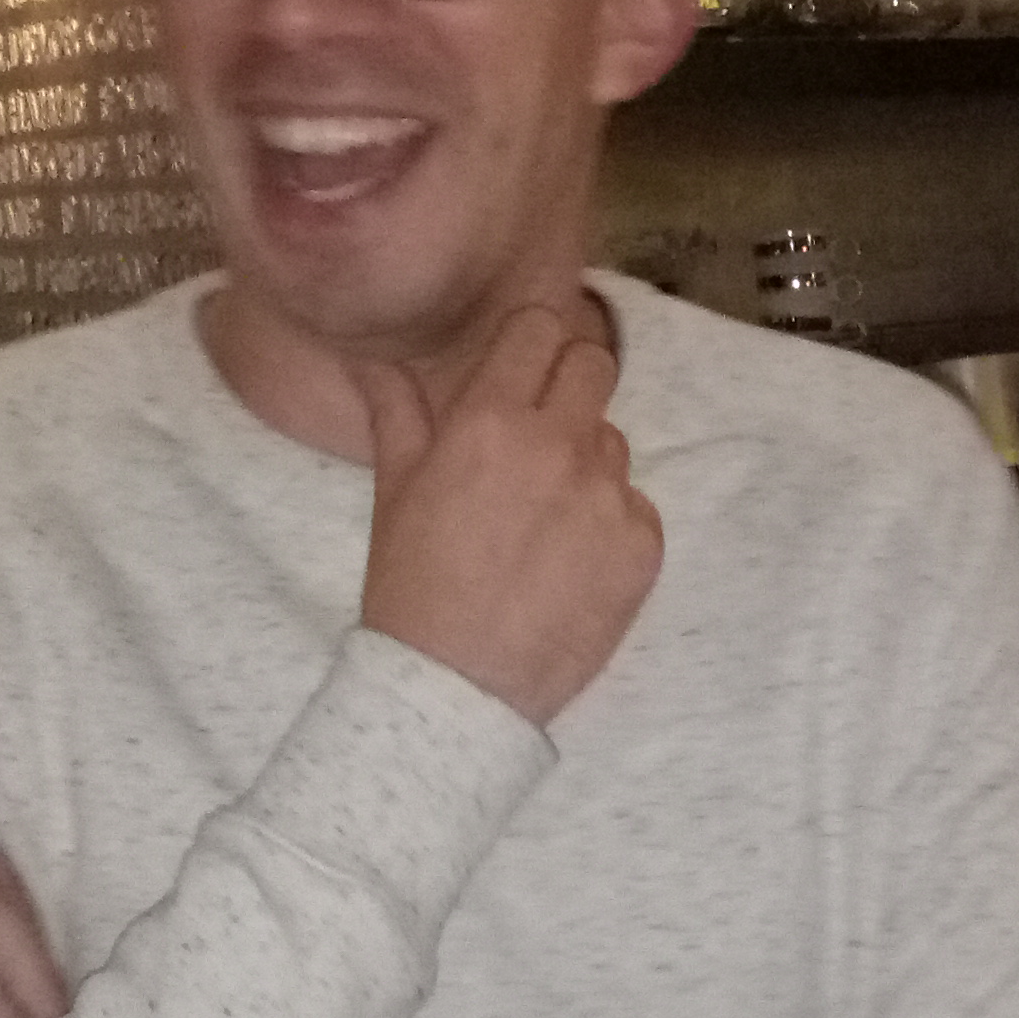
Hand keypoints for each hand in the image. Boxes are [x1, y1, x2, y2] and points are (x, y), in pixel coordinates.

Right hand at [353, 302, 663, 727]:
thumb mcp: (394, 491)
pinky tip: (567, 563)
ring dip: (584, 462)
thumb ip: (397, 412)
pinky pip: (635, 506)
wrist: (456, 688)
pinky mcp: (643, 545)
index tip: (521, 364)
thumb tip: (375, 360)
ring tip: (541, 520)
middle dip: (568, 384)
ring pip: (612, 442)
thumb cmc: (414, 587)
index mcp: (491, 421)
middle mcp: (559, 445)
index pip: (538, 329)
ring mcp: (608, 495)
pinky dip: (608, 523)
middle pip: (594, 366)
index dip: (530, 342)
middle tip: (539, 431)